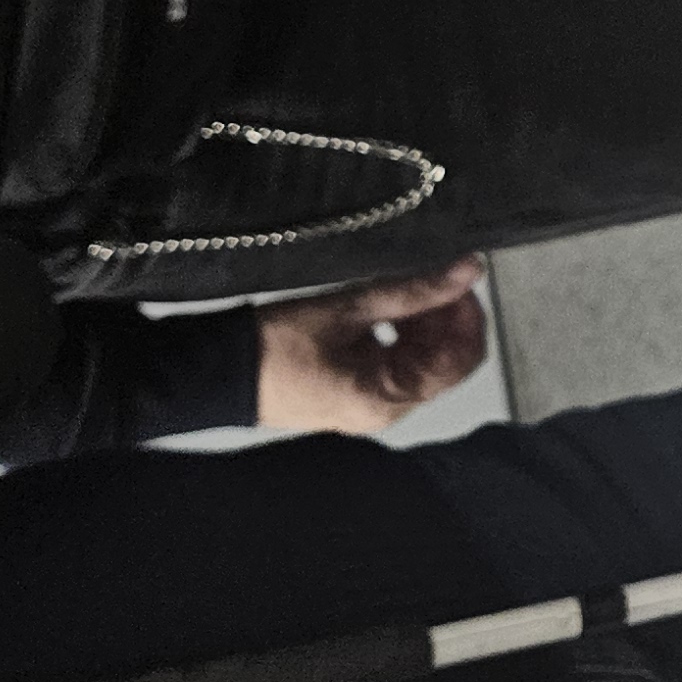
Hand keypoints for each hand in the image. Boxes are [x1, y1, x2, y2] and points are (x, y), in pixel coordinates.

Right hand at [255, 259, 488, 432]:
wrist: (212, 373)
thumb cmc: (273, 344)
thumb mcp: (346, 309)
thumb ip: (412, 291)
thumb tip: (468, 270)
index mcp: (387, 398)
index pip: (461, 361)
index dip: (469, 315)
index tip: (459, 278)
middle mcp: (385, 411)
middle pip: (446, 362)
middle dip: (447, 316)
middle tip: (432, 275)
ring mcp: (370, 405)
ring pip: (424, 361)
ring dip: (426, 323)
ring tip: (404, 286)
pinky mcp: (355, 393)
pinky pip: (397, 363)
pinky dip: (402, 334)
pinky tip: (385, 307)